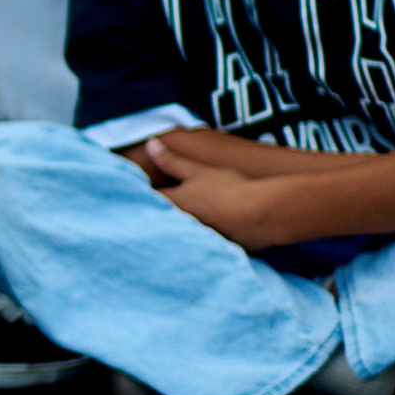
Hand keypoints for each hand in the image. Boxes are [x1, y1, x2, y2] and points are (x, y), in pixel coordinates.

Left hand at [135, 142, 279, 249]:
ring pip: (175, 234)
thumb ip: (171, 160)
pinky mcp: (212, 250)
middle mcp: (179, 225)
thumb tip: (150, 144)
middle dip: (151, 215)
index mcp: (173, 204)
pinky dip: (190, 241)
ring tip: (170, 224)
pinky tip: (194, 239)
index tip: (130, 192)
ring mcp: (196, 239)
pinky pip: (194, 246)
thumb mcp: (197, 170)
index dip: (138, 195)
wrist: (264, 215)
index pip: (146, 200)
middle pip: (158, 220)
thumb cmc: (229, 189)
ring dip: (170, 229)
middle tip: (140, 213)